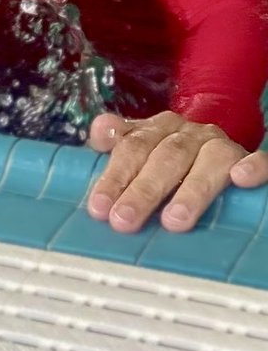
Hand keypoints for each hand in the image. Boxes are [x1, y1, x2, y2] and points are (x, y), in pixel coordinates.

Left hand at [87, 110, 267, 231]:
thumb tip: (98, 135)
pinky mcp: (249, 157)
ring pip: (207, 161)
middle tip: (125, 221)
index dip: (114, 177)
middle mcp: (188, 133)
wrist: (218, 141)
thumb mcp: (142, 147)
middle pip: (164, 158)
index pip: (131, 148)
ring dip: (190, 191)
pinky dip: (251, 168)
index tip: (99, 209)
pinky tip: (242, 179)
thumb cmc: (172, 154)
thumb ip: (118, 143)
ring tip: (174, 222)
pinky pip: (256, 159)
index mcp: (157, 129)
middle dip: (142, 190)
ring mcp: (220, 144)